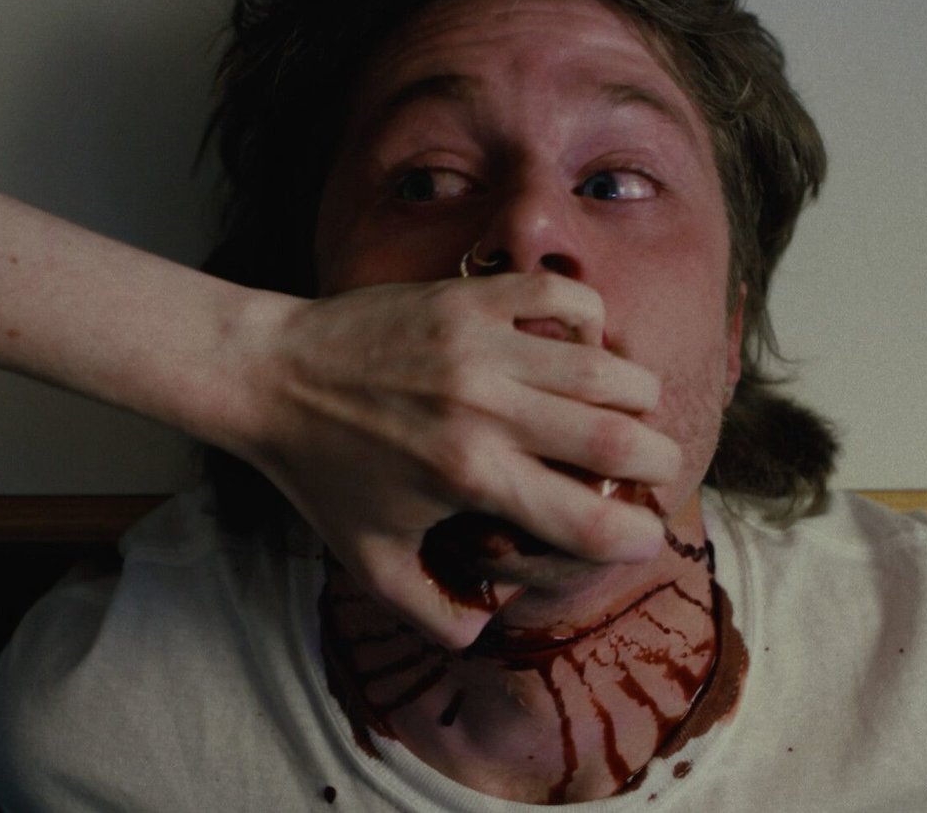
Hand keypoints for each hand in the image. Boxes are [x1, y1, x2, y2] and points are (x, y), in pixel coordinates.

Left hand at [231, 272, 680, 648]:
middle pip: (619, 439)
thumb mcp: (369, 561)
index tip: (642, 538)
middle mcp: (485, 411)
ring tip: (629, 412)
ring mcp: (481, 346)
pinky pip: (566, 298)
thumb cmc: (322, 472)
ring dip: (637, 395)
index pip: (584, 520)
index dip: (633, 538)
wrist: (268, 375)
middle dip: (658, 463)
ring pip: (607, 365)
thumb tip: (489, 628)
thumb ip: (431, 611)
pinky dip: (593, 322)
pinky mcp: (470, 299)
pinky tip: (580, 347)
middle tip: (652, 470)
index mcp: (467, 478)